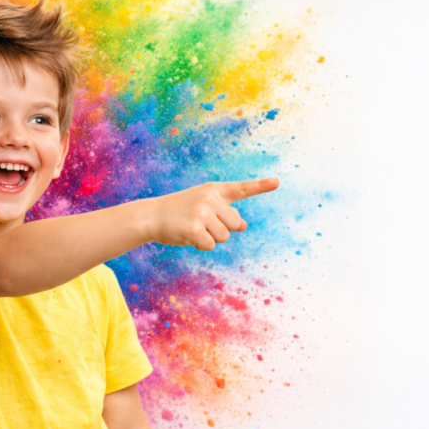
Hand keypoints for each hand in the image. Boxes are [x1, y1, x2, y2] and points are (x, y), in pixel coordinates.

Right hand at [147, 178, 278, 250]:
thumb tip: (243, 225)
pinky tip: (188, 236)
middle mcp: (210, 198)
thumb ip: (224, 212)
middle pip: (235, 224)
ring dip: (210, 238)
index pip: (241, 189)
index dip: (260, 186)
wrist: (151, 216)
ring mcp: (202, 212)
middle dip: (221, 229)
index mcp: (214, 190)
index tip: (277, 182)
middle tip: (200, 222)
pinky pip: (210, 245)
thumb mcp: (203, 206)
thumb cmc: (180, 212)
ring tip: (192, 228)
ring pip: (224, 237)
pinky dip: (201, 246)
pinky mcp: (194, 228)